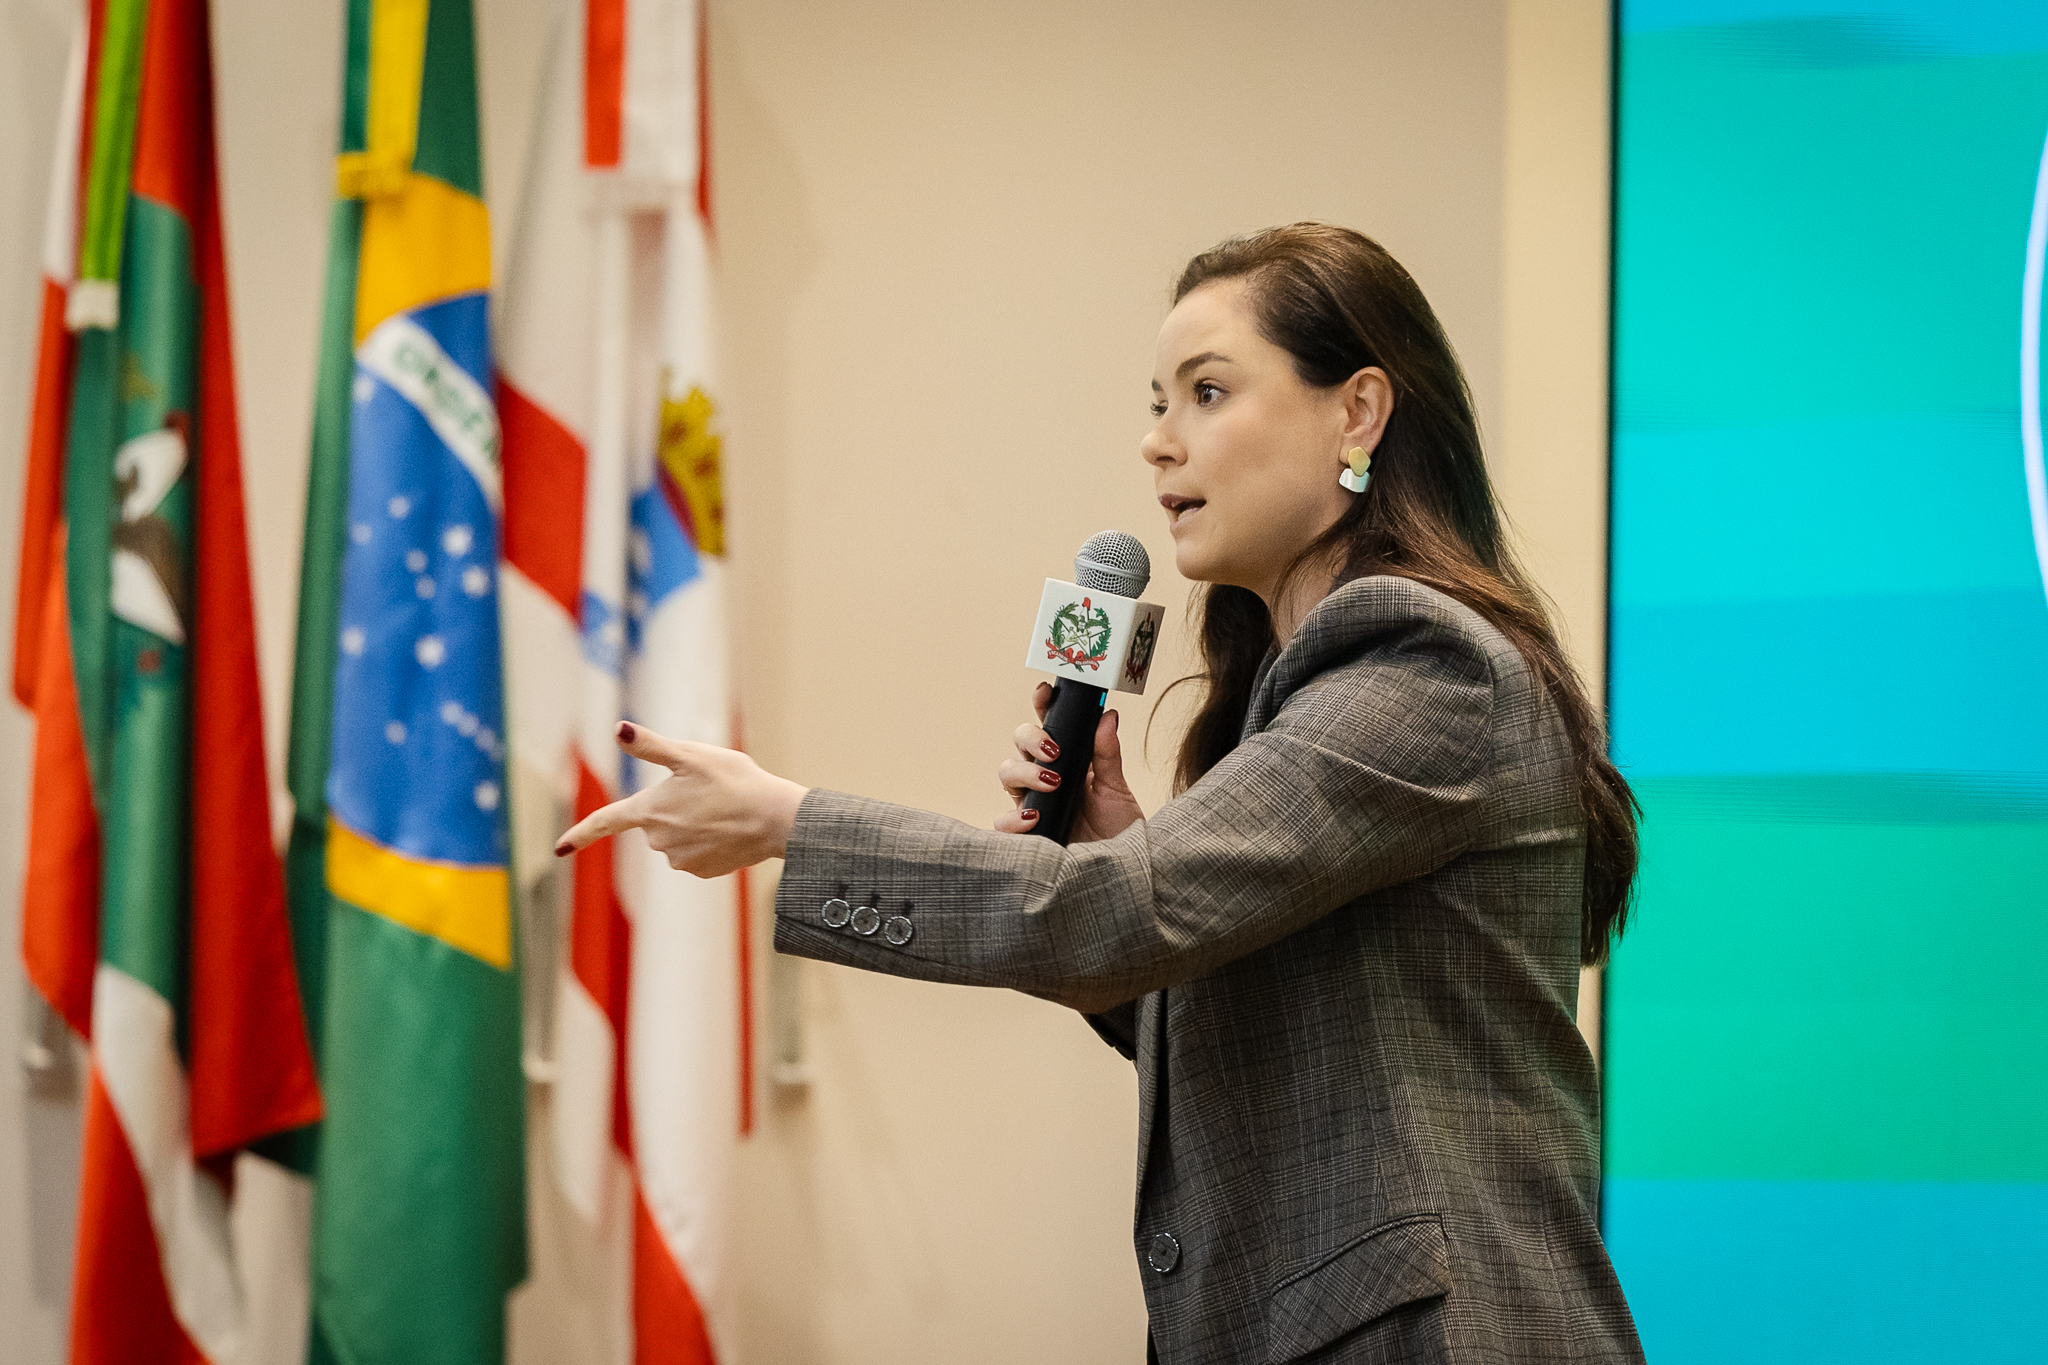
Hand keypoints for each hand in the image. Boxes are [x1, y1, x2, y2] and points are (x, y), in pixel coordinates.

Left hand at [555, 723, 808, 877]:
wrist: (774, 819)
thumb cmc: (734, 781)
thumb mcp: (692, 755)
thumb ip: (651, 745)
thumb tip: (619, 728)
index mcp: (649, 810)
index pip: (604, 822)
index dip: (579, 835)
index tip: (557, 849)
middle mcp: (659, 840)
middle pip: (654, 822)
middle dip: (673, 807)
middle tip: (708, 791)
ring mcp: (680, 859)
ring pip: (677, 838)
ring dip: (693, 824)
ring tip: (723, 809)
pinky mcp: (702, 871)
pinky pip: (697, 853)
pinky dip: (709, 840)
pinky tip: (730, 829)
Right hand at [994, 681, 1144, 842]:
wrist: (1119, 873)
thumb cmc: (1118, 832)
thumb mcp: (1117, 790)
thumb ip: (1107, 755)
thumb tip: (1108, 715)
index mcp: (1066, 763)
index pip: (1048, 728)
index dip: (1041, 706)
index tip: (1045, 692)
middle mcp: (1044, 780)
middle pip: (1019, 745)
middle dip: (1031, 739)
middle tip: (1055, 752)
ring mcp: (1031, 806)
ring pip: (1007, 774)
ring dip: (1025, 772)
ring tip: (1051, 782)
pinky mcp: (1025, 836)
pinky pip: (1001, 822)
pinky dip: (1013, 818)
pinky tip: (1034, 818)